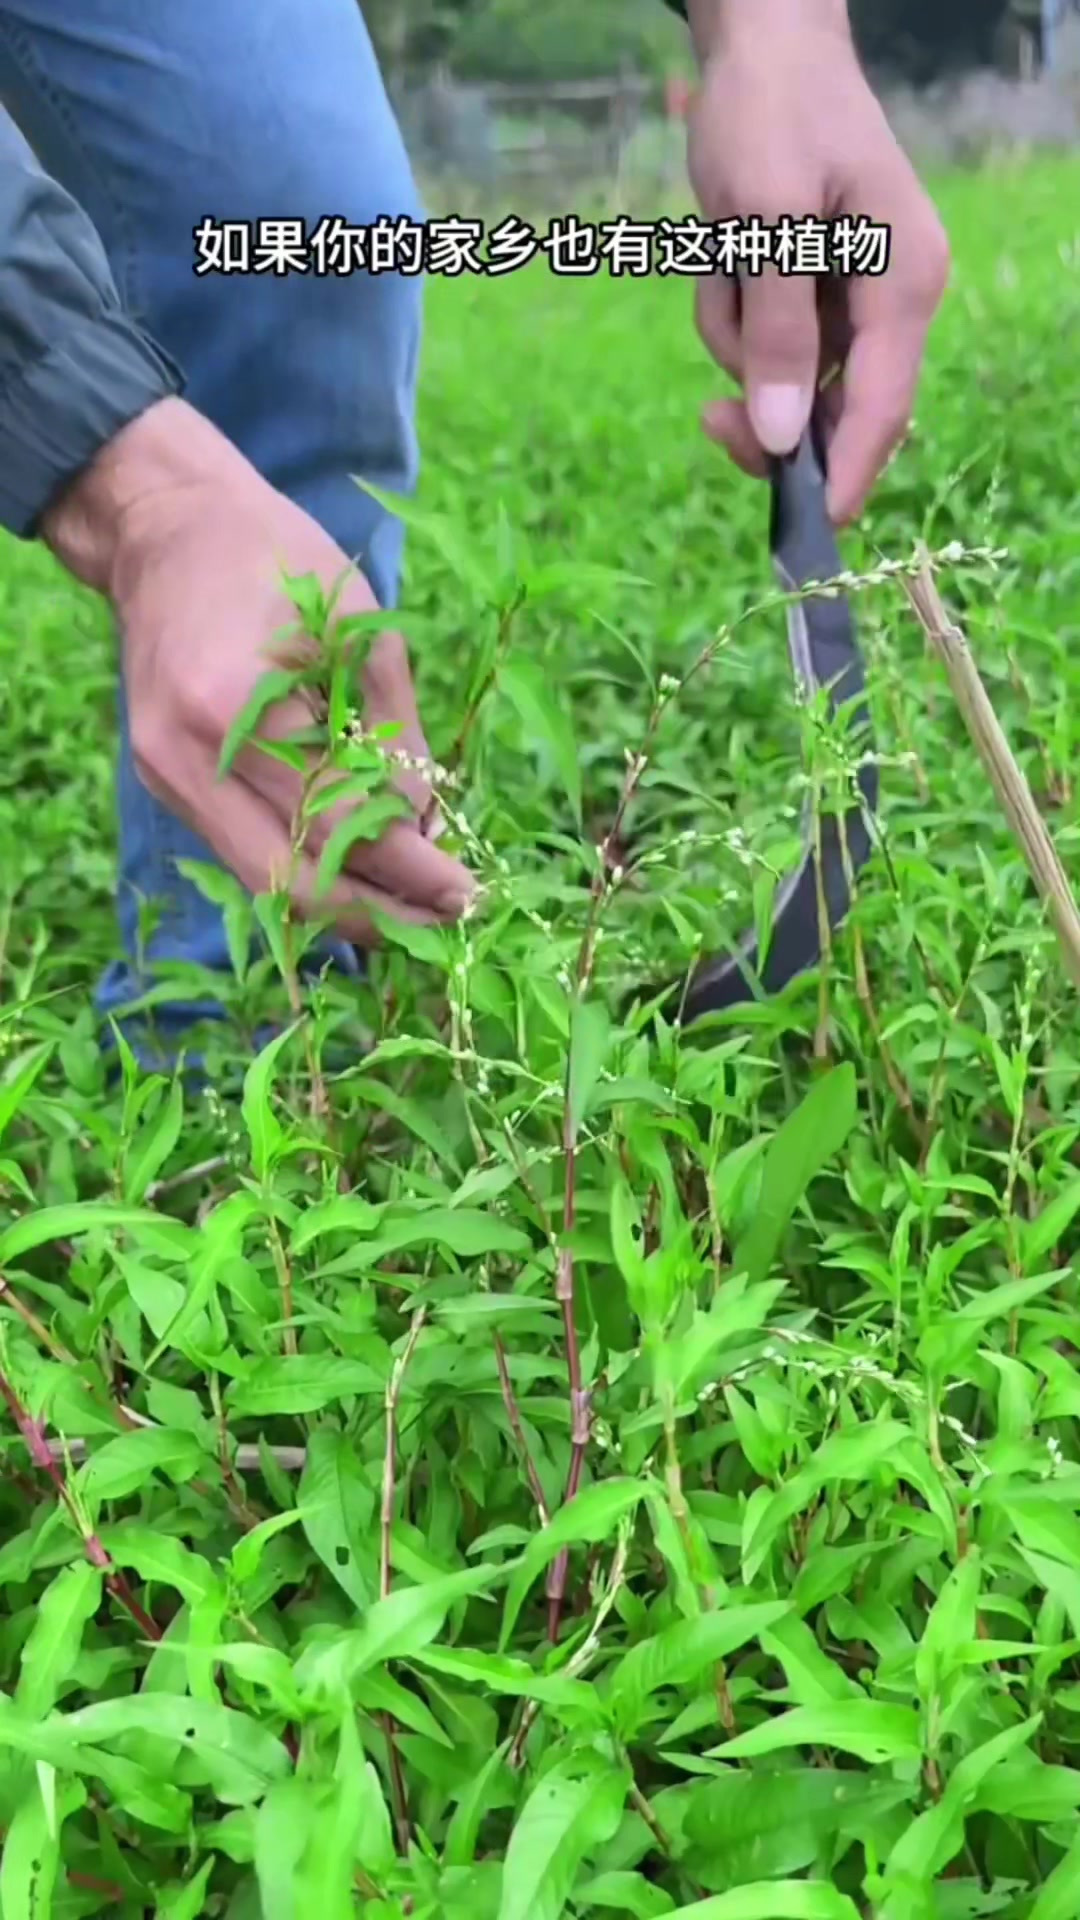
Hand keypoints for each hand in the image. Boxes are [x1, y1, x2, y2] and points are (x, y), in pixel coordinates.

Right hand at [42, 398, 474, 943]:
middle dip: (376, 915)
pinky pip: (245, 852)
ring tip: (413, 911)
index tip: (467, 895)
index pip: (339, 824)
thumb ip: (395, 739)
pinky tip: (363, 874)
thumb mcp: (362, 632)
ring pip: (264, 883)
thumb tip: (426, 835)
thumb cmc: (277, 559)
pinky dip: (309, 870)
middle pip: (290, 883)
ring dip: (343, 906)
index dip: (409, 872)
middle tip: (445, 922)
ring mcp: (166, 776)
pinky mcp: (164, 782)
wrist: (167, 527)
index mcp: (237, 704)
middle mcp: (189, 757)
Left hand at [685, 0, 949, 522]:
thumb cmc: (772, 114)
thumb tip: (784, 440)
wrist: (758, 45)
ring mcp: (850, 299)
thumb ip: (777, 333)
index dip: (846, 476)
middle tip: (706, 418)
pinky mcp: (809, 291)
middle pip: (835, 413)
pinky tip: (724, 254)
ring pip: (786, 380)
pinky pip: (763, 343)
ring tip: (724, 260)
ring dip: (736, 341)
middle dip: (766, 408)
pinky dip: (731, 315)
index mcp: (904, 286)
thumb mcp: (766, 221)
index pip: (884, 411)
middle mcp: (889, 302)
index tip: (805, 529)